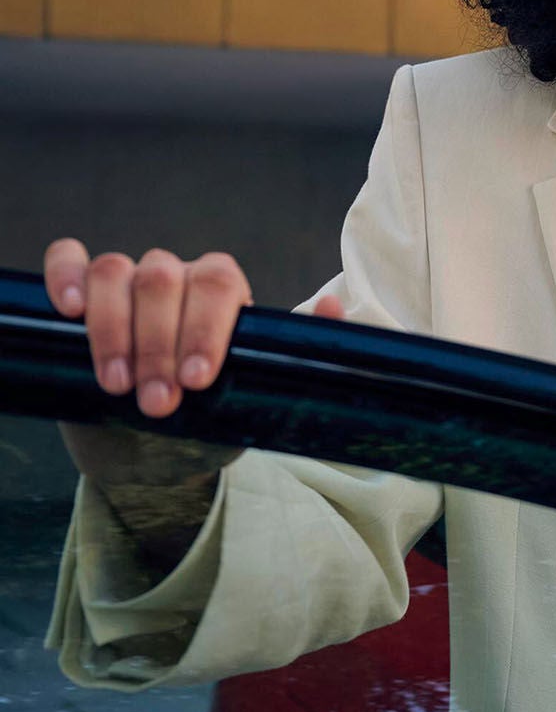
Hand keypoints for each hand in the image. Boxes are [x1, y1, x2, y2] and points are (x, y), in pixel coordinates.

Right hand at [43, 238, 344, 419]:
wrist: (157, 450)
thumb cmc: (212, 417)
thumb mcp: (256, 394)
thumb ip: (298, 353)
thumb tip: (333, 308)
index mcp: (223, 293)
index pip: (218, 284)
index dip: (206, 328)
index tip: (198, 381)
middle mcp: (177, 278)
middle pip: (164, 280)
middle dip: (160, 346)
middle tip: (159, 403)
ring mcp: (127, 283)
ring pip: (117, 272)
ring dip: (114, 331)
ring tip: (118, 386)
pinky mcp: (79, 297)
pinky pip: (69, 260)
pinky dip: (65, 274)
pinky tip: (68, 310)